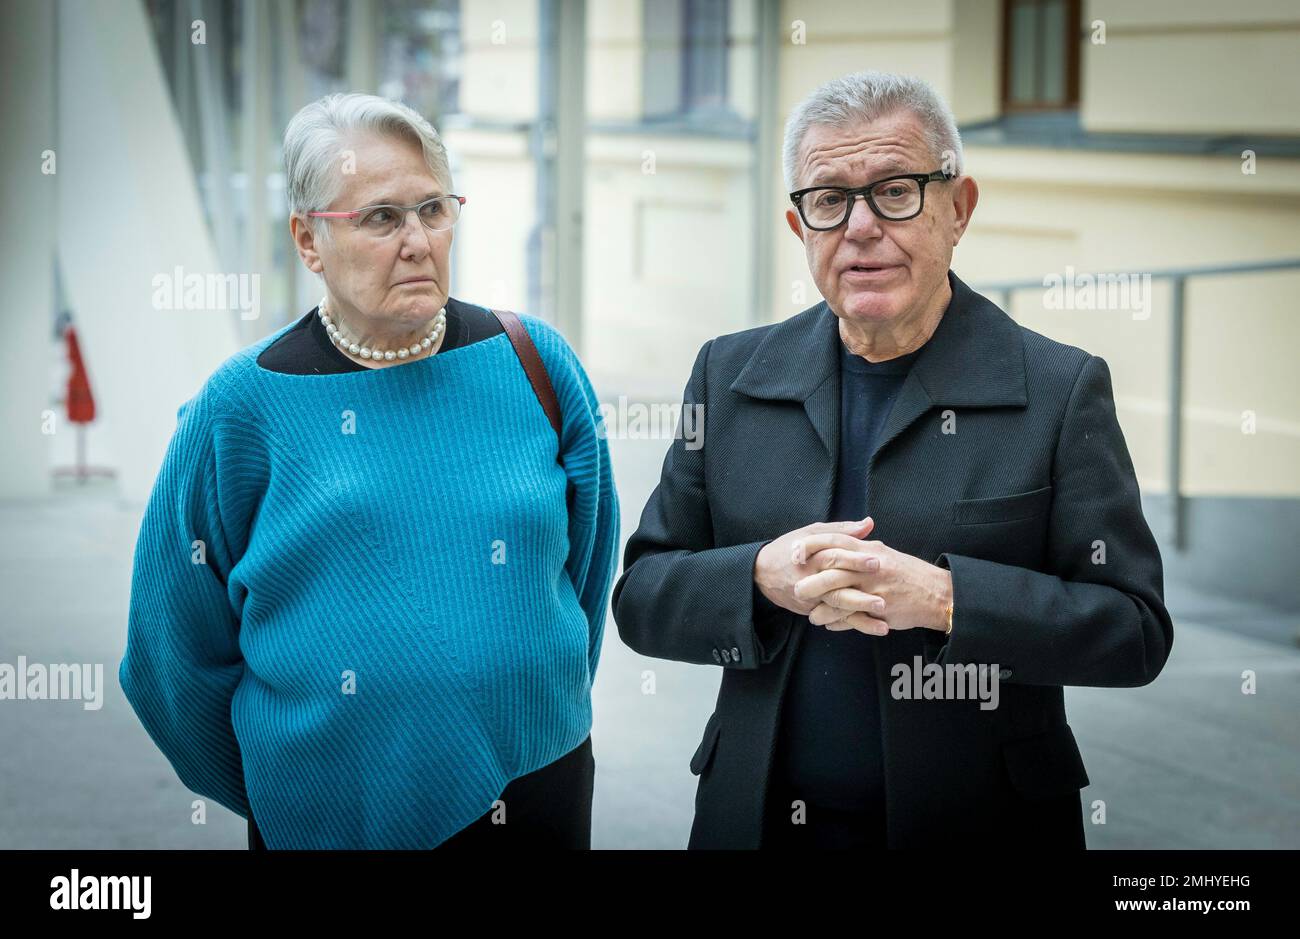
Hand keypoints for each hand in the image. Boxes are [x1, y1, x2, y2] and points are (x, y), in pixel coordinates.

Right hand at [754, 517, 879, 617]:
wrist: (760, 573)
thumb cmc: (789, 548)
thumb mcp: (811, 532)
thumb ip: (842, 530)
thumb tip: (869, 524)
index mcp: (810, 555)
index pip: (834, 556)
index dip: (855, 559)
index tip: (877, 561)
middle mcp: (809, 578)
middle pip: (836, 586)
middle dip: (860, 594)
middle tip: (884, 598)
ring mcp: (809, 597)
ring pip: (836, 607)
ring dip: (860, 614)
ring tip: (882, 619)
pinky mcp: (810, 610)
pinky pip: (833, 618)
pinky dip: (853, 624)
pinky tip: (872, 627)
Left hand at [793, 537, 952, 636]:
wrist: (936, 593)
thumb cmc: (906, 573)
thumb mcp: (883, 553)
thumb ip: (859, 545)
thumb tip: (837, 537)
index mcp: (868, 549)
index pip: (834, 542)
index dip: (811, 546)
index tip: (793, 553)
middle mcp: (870, 567)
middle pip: (833, 570)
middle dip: (811, 581)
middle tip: (796, 590)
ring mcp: (875, 589)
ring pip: (840, 598)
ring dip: (822, 608)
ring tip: (811, 615)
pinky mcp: (881, 610)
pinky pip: (853, 618)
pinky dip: (839, 623)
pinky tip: (829, 625)